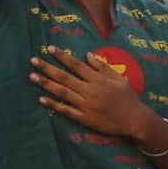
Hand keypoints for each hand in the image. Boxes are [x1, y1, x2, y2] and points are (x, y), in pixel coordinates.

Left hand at [28, 46, 162, 144]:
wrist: (135, 120)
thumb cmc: (128, 97)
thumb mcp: (119, 78)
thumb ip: (102, 66)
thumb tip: (87, 55)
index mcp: (98, 79)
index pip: (76, 64)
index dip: (62, 56)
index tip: (49, 48)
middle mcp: (90, 91)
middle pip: (65, 77)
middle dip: (47, 68)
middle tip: (33, 61)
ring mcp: (86, 105)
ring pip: (62, 93)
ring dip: (46, 84)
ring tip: (32, 76)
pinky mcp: (84, 118)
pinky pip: (66, 110)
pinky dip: (53, 104)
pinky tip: (41, 99)